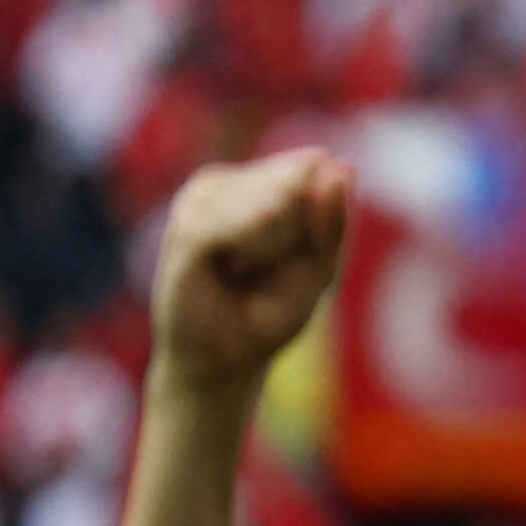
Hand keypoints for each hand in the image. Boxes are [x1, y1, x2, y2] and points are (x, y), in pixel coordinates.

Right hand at [151, 149, 351, 393]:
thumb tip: (341, 165)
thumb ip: (333, 220)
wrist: (227, 359)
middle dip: (296, 237)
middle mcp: (221, 182)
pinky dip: (250, 249)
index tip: (298, 258)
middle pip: (291, 186)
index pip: (308, 174)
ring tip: (244, 273)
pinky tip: (237, 268)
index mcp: (254, 184)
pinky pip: (234, 226)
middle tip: (264, 271)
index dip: (318, 224)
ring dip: (272, 248)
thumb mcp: (319, 267)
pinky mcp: (185, 230)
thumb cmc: (270, 311)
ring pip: (268, 204)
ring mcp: (198, 202)